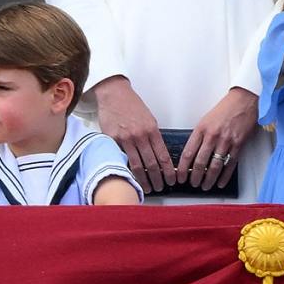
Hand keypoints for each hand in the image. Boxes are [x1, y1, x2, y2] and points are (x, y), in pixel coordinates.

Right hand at [93, 76, 175, 192]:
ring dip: (143, 179)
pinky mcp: (112, 140)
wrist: (114, 94)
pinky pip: (120, 159)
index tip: (172, 180)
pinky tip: (129, 178)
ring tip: (146, 188)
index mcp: (152, 130)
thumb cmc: (132, 106)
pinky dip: (126, 170)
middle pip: (151, 164)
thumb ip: (153, 137)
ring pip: (136, 165)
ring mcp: (125, 139)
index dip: (168, 171)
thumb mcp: (149, 119)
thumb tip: (157, 155)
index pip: (163, 156)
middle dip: (157, 179)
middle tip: (160, 188)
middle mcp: (141, 136)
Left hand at [176, 87, 258, 189]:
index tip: (180, 176)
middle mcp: (213, 136)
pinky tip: (221, 182)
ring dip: (209, 179)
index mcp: (201, 129)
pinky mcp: (238, 144)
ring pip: (215, 166)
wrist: (244, 100)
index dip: (182, 168)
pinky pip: (230, 164)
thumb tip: (193, 154)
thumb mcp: (206, 119)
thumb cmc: (225, 108)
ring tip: (205, 186)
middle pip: (200, 163)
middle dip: (195, 177)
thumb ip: (199, 136)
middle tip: (193, 184)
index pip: (188, 153)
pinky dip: (225, 176)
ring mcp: (226, 141)